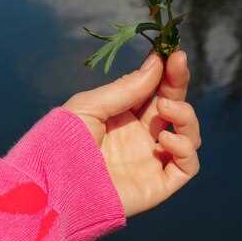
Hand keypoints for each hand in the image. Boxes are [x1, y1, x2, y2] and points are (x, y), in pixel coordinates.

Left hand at [63, 51, 200, 216]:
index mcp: (123, 116)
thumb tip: (158, 63)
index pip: (155, 91)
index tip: (173, 53)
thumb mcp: (91, 105)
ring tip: (165, 108)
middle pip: (175, 107)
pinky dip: (185, 148)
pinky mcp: (159, 184)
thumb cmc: (62, 142)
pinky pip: (187, 166)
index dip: (167, 72)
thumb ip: (127, 88)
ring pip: (189, 134)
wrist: (52, 187)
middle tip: (178, 65)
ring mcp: (151, 160)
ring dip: (186, 115)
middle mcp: (141, 137)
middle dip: (179, 84)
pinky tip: (164, 138)